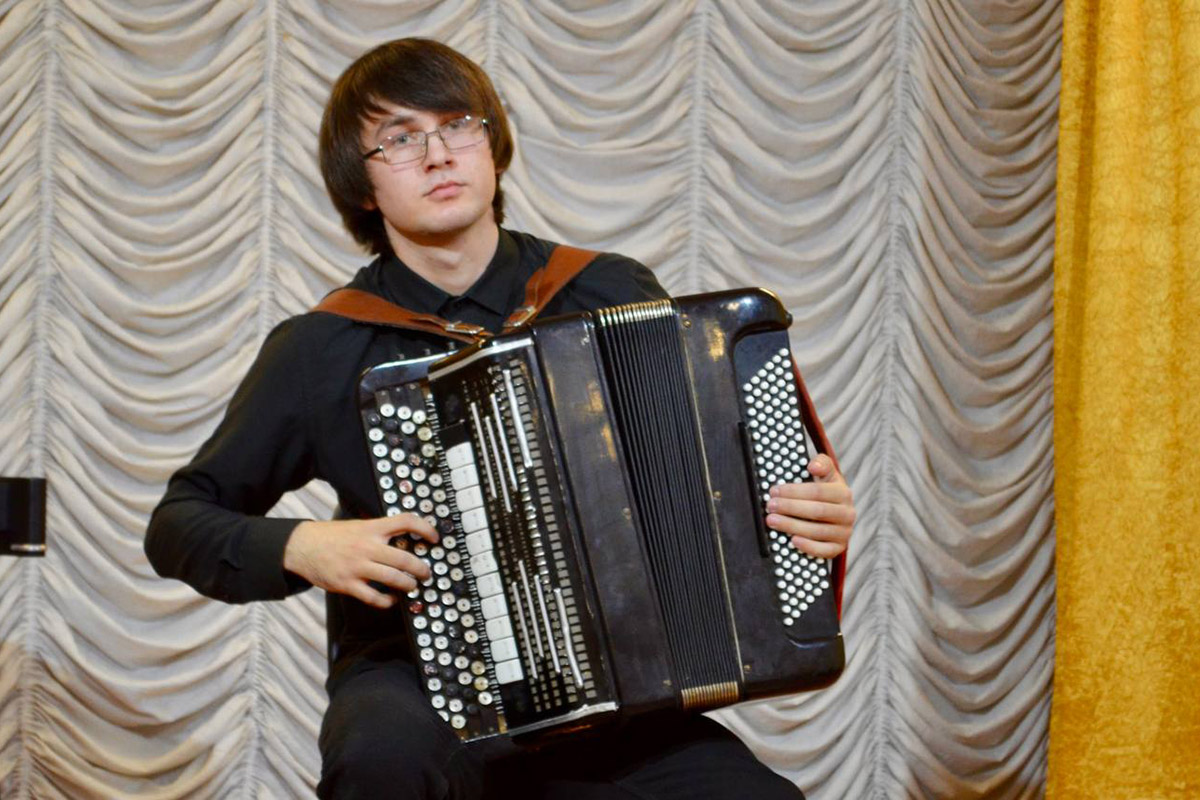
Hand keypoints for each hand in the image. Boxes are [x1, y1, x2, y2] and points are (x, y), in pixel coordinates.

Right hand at [283, 515, 438, 608]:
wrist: (302, 546)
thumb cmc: (332, 536)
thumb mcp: (357, 526)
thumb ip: (378, 532)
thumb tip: (405, 538)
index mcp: (371, 528)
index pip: (405, 521)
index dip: (425, 528)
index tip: (435, 538)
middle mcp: (367, 546)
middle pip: (405, 558)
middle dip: (421, 569)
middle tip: (426, 573)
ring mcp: (357, 566)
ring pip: (393, 579)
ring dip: (408, 585)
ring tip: (412, 586)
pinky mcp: (347, 584)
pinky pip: (374, 597)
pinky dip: (387, 601)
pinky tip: (391, 599)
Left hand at [766, 454, 854, 559]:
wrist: (836, 515)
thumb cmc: (825, 493)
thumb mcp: (827, 475)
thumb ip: (822, 464)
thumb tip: (813, 465)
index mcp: (843, 493)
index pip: (818, 491)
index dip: (794, 491)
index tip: (774, 491)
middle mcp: (847, 513)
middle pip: (817, 511)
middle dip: (790, 508)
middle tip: (770, 506)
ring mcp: (844, 533)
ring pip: (818, 531)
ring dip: (792, 526)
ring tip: (772, 521)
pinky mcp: (839, 548)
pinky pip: (824, 551)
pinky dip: (808, 546)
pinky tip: (792, 540)